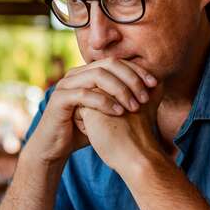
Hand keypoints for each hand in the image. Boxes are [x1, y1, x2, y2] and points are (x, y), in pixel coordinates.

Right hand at [25, 58, 157, 165]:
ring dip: (120, 89)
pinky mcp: (59, 99)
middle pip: (109, 64)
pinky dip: (104, 102)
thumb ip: (123, 99)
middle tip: (146, 96)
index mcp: (87, 73)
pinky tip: (119, 112)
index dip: (136, 70)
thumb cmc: (82, 130)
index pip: (116, 62)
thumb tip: (153, 91)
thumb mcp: (107, 112)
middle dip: (131, 78)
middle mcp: (75, 74)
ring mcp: (66, 84)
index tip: (154, 84)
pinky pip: (84, 94)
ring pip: (98, 76)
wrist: (54, 147)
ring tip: (134, 105)